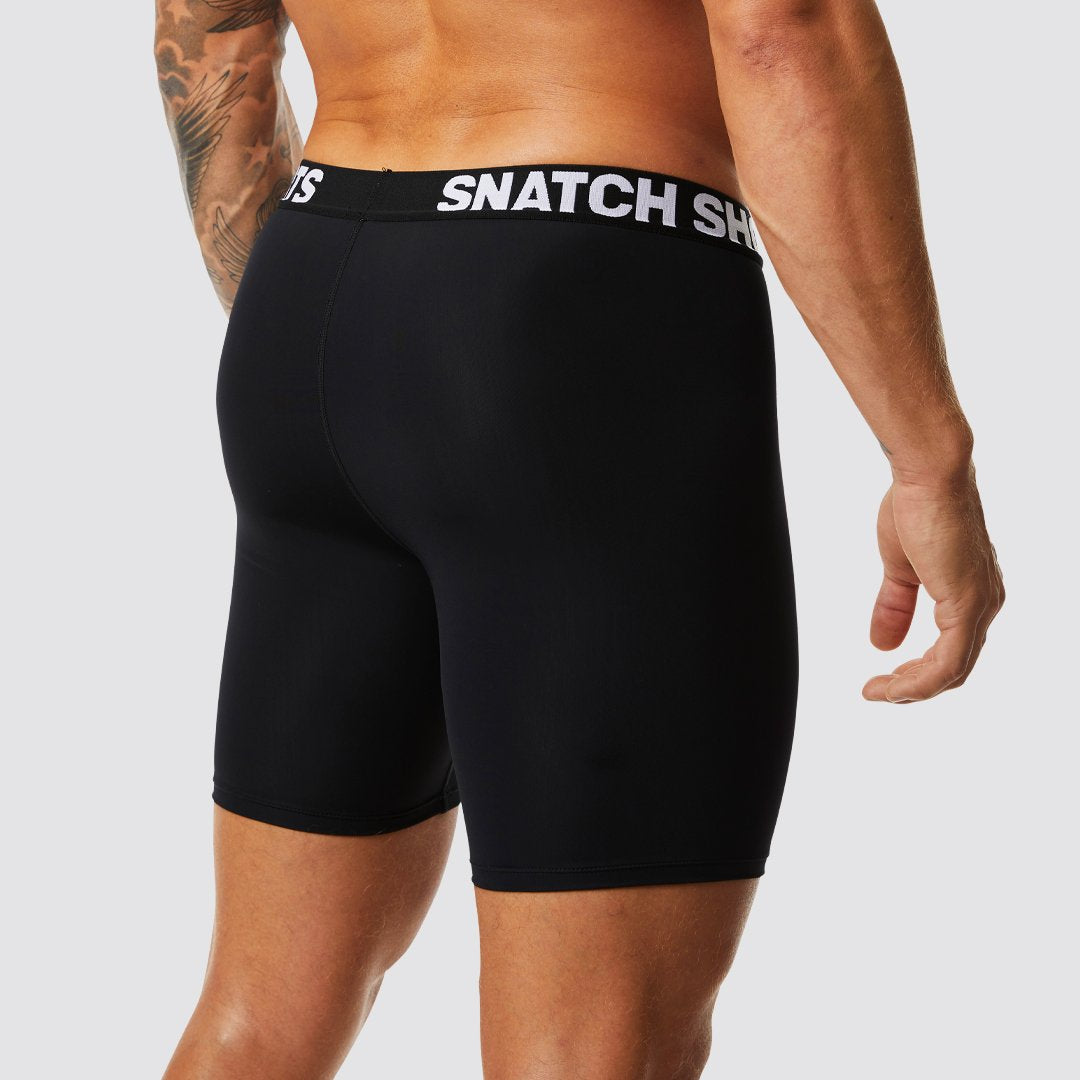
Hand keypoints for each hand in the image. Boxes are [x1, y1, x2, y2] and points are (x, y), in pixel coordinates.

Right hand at [862, 469, 1003, 702]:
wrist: (928, 476)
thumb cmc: (916, 506)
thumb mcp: (900, 568)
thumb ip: (894, 606)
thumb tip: (882, 643)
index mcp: (971, 593)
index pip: (952, 650)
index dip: (917, 673)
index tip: (882, 679)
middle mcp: (985, 604)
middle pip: (954, 668)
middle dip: (912, 686)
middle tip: (877, 692)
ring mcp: (980, 606)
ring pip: (952, 671)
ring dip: (912, 689)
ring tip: (878, 692)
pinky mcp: (967, 604)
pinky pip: (948, 662)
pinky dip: (918, 680)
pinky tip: (891, 683)